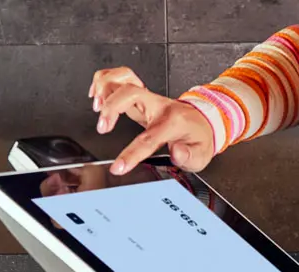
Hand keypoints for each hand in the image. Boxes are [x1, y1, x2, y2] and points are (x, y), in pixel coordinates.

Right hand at [90, 66, 217, 174]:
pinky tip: (97, 94)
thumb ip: (189, 156)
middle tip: (102, 128)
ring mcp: (149, 97)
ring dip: (105, 88)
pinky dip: (104, 80)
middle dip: (111, 108)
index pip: (148, 138)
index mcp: (173, 122)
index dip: (131, 154)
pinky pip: (120, 76)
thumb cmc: (198, 138)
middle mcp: (159, 105)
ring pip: (124, 78)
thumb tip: (177, 153)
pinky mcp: (140, 94)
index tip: (118, 167)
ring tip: (96, 106)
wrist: (202, 121)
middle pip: (131, 93)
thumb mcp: (201, 154)